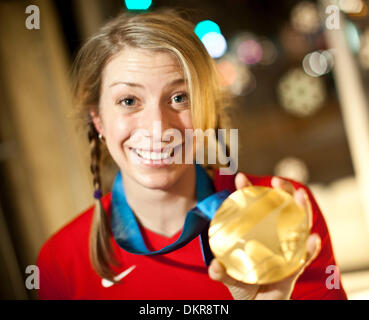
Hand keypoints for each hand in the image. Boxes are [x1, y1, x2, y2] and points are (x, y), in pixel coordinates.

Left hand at [208, 172, 321, 299]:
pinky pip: (306, 256)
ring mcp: (287, 249)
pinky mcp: (296, 267)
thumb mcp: (230, 277)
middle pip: (281, 209)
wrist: (257, 305)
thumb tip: (214, 267)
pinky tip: (313, 239)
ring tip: (300, 195)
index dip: (248, 191)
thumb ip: (221, 273)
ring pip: (298, 225)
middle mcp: (274, 237)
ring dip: (302, 209)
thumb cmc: (244, 287)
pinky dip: (312, 248)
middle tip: (276, 181)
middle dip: (282, 191)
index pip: (253, 208)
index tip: (240, 178)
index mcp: (257, 234)